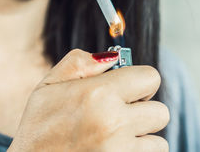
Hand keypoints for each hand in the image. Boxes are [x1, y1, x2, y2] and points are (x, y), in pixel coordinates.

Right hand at [7, 49, 169, 151]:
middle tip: (122, 115)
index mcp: (98, 93)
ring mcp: (120, 150)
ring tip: (115, 137)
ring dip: (141, 138)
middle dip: (144, 112)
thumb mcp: (49, 86)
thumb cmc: (38, 130)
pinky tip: (114, 150)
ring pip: (158, 140)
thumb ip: (79, 62)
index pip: (151, 77)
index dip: (141, 81)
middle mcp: (114, 122)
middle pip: (161, 111)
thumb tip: (113, 56)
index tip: (130, 90)